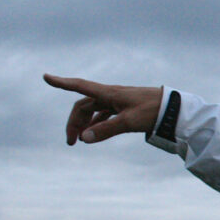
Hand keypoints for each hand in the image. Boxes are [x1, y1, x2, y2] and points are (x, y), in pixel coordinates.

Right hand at [44, 74, 162, 144]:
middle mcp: (111, 95)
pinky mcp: (125, 107)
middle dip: (74, 122)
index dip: (62, 83)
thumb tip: (85, 139)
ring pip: (93, 111)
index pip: (80, 86)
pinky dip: (97, 123)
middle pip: (84, 106)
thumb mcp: (129, 122)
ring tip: (81, 140)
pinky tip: (95, 133)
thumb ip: (107, 130)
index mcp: (109, 93)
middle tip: (71, 142)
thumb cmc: (152, 111)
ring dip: (85, 124)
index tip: (46, 77)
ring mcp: (117, 101)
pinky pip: (105, 114)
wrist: (173, 108)